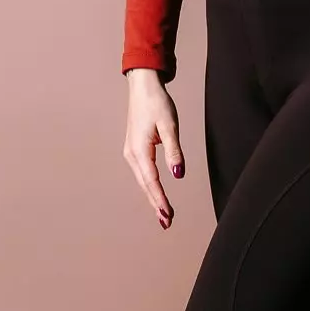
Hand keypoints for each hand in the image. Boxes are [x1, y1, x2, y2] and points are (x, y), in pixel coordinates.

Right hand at [123, 69, 184, 230]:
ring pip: (143, 181)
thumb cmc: (156, 103)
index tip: (169, 215)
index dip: (161, 200)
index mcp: (140, 150)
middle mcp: (132, 154)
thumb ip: (174, 151)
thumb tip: (178, 174)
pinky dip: (150, 186)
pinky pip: (142, 173)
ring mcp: (131, 152)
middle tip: (167, 223)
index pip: (152, 181)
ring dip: (153, 198)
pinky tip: (156, 194)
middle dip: (156, 204)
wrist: (142, 87)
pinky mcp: (134, 150)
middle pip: (145, 185)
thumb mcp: (170, 126)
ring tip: (164, 214)